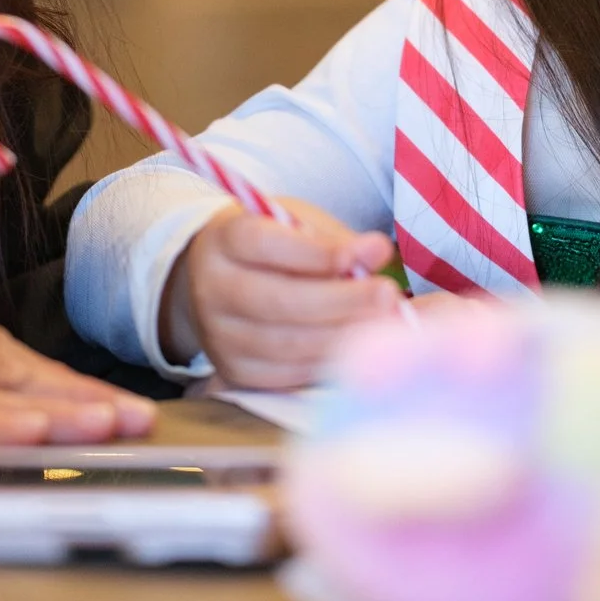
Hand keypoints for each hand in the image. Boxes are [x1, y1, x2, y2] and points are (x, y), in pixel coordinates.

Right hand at [160, 199, 403, 389]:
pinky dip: (327, 363)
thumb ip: (333, 240)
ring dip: (341, 336)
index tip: (369, 252)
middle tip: (387, 295)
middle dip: (341, 301)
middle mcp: (212, 289)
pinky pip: (286, 375)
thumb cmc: (271, 246)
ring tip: (382, 324)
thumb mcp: (295, 225)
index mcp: (225, 239)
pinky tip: (357, 349)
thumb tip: (376, 252)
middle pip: (277, 301)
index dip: (318, 253)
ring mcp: (219, 337)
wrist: (216, 281)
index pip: (266, 244)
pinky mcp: (233, 372)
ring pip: (285, 345)